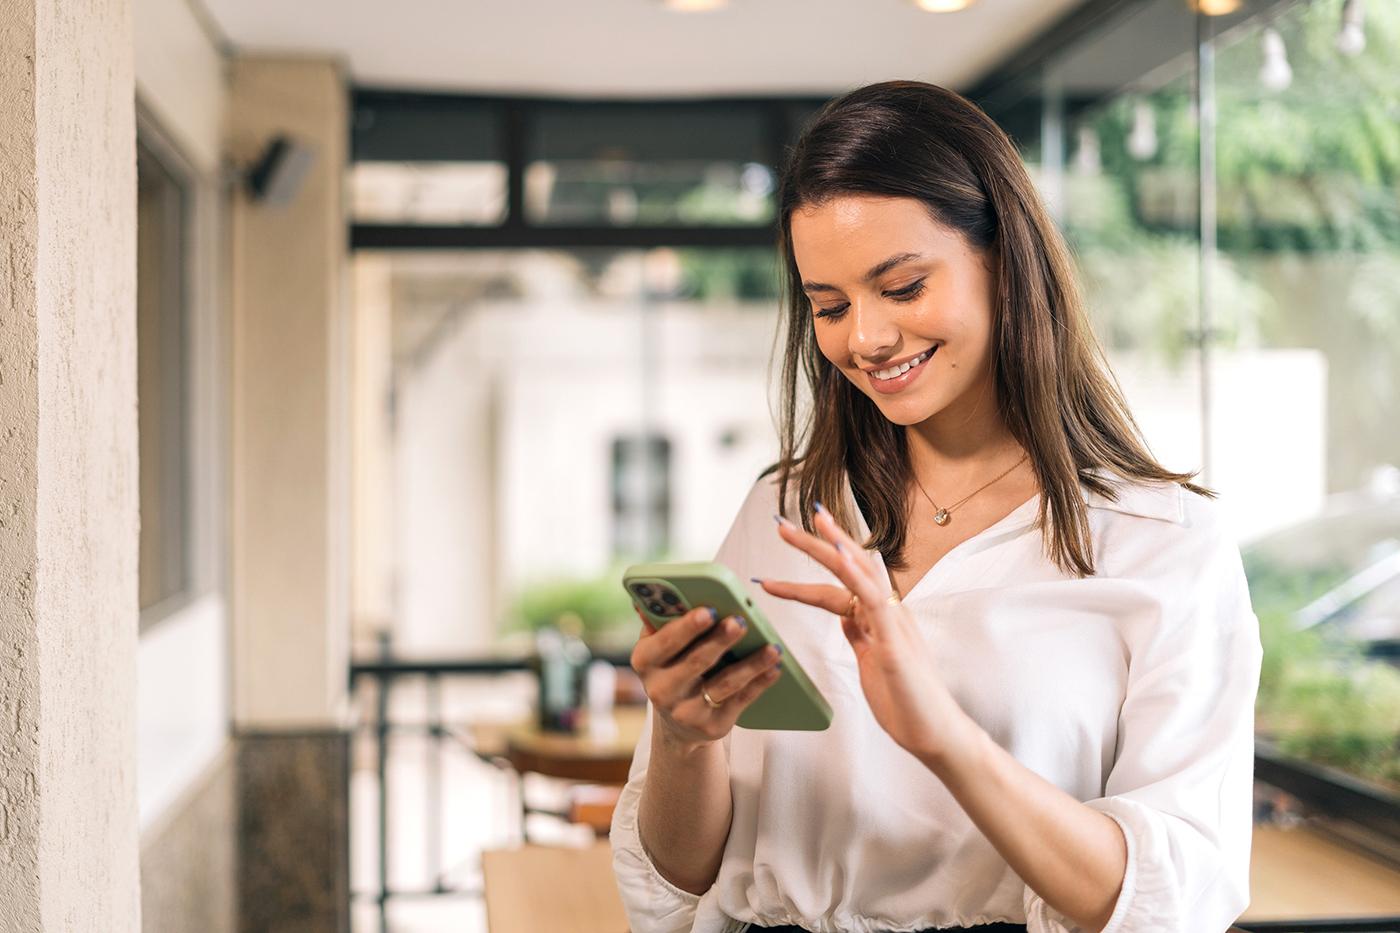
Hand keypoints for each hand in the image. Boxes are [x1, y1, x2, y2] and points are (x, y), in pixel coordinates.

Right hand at [629, 604, 784, 752]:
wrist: (677, 722)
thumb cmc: (672, 667)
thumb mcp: (658, 646)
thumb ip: (661, 620)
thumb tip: (661, 592)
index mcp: (645, 661)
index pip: (665, 642)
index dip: (687, 627)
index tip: (709, 610)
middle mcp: (661, 689)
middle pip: (696, 662)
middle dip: (720, 640)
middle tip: (741, 621)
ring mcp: (686, 711)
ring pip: (724, 683)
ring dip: (750, 664)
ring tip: (772, 647)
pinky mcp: (712, 725)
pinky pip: (740, 701)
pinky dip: (760, 683)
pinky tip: (775, 668)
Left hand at [755, 505, 970, 762]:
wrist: (934, 733)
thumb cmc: (905, 701)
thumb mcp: (872, 662)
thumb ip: (860, 636)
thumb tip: (844, 616)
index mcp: (878, 616)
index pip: (840, 581)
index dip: (814, 562)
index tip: (789, 539)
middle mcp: (887, 611)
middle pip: (848, 567)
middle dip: (814, 543)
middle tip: (781, 524)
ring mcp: (892, 622)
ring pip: (860, 573)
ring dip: (832, 546)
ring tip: (808, 523)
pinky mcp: (895, 640)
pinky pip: (873, 600)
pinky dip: (856, 575)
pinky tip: (840, 556)